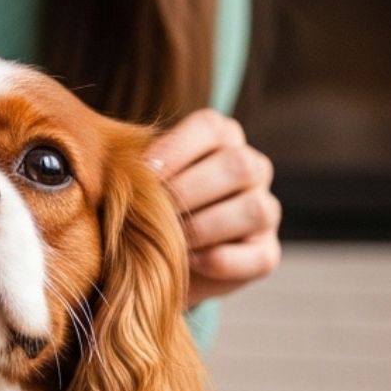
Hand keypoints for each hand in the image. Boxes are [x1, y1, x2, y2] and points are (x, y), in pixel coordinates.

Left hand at [148, 109, 282, 306]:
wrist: (158, 263)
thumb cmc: (147, 210)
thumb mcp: (141, 184)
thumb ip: (138, 170)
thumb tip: (123, 168)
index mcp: (222, 138)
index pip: (210, 127)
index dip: (176, 148)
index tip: (143, 172)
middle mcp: (253, 168)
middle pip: (237, 166)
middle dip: (188, 191)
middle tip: (155, 213)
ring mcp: (266, 211)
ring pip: (254, 209)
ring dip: (204, 227)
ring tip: (169, 241)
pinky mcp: (267, 253)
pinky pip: (256, 255)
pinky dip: (218, 260)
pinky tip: (187, 262)